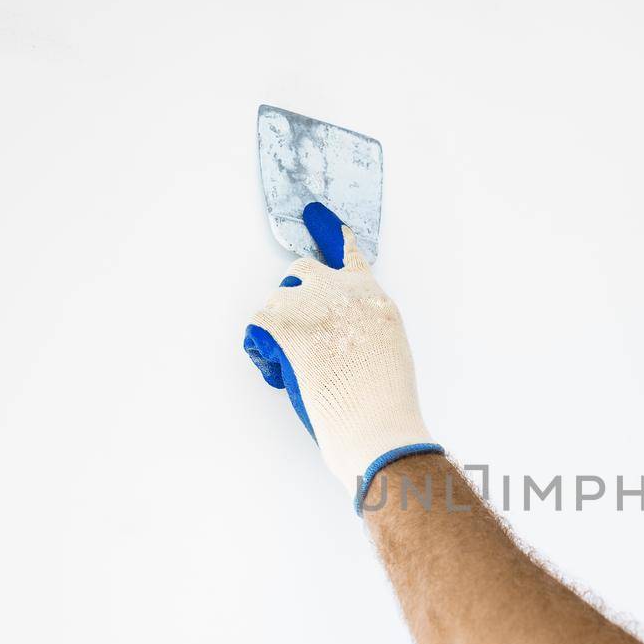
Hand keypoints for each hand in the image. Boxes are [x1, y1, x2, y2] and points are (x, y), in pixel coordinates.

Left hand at [244, 202, 441, 511]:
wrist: (375, 426)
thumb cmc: (383, 405)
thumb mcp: (387, 354)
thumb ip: (364, 330)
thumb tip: (337, 337)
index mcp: (373, 300)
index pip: (350, 258)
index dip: (333, 240)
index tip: (319, 216)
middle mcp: (344, 291)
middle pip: (301, 270)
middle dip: (293, 298)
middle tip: (296, 333)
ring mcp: (312, 303)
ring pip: (275, 302)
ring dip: (278, 332)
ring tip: (298, 368)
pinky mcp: (283, 323)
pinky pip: (255, 329)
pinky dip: (262, 355)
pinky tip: (281, 373)